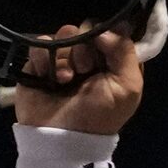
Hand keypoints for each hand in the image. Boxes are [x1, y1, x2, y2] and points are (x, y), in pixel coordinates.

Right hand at [13, 23, 142, 134]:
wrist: (62, 139)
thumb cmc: (99, 115)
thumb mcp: (128, 87)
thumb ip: (126, 52)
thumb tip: (104, 28)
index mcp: (111, 61)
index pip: (111, 29)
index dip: (108, 33)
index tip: (105, 46)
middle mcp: (88, 56)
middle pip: (86, 28)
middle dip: (85, 48)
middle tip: (85, 70)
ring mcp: (62, 59)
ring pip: (63, 34)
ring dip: (66, 56)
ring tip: (66, 79)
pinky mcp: (39, 65)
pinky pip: (40, 44)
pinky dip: (44, 58)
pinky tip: (49, 78)